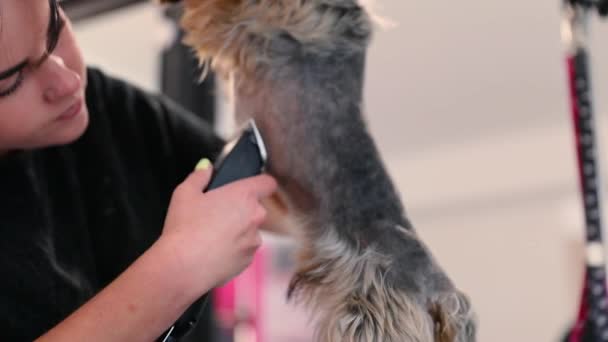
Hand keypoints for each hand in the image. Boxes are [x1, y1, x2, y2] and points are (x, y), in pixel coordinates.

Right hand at [160, 159, 276, 295]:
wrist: (183, 267)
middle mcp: (255, 216)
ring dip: (237, 231)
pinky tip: (212, 251)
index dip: (260, 183)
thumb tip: (205, 168)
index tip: (250, 186)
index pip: (267, 183)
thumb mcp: (185, 193)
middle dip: (239, 209)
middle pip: (255, 208)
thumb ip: (199, 176)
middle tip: (215, 214)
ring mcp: (254, 240)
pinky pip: (244, 250)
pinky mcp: (249, 260)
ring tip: (211, 236)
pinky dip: (233, 249)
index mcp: (244, 195)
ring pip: (249, 230)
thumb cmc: (184, 228)